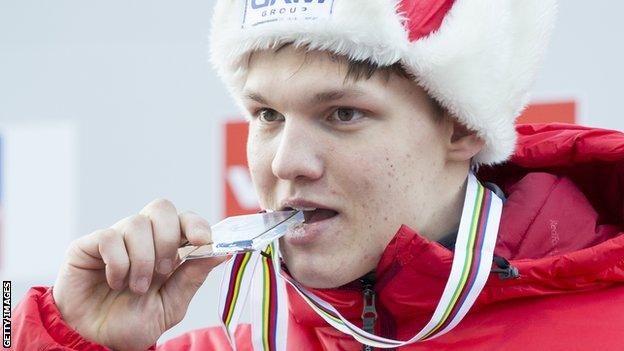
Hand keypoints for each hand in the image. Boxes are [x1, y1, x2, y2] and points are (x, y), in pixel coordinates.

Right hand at [52, 199, 226, 350]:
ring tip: (136, 287)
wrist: (97, 341)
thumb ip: (192, 278)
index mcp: (167, 248)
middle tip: (164, 271)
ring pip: (136, 223)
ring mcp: (117, 239)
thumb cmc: (133, 322)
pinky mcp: (89, 245)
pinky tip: (115, 281)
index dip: (196, 224)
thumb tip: (223, 252)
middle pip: (162, 209)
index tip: (203, 241)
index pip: (185, 219)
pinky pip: (109, 237)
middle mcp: (143, 238)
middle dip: (168, 239)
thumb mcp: (171, 305)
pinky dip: (118, 263)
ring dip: (142, 260)